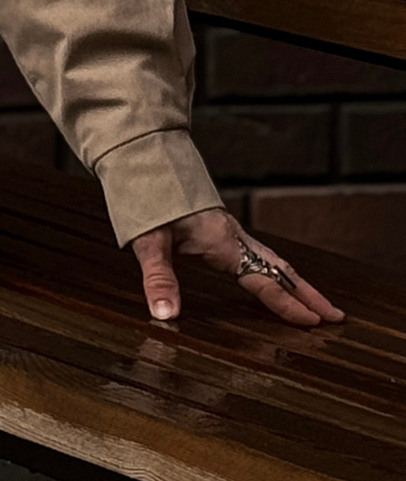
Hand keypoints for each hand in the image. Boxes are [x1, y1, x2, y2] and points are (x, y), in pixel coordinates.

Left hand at [130, 207, 341, 328]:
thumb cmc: (146, 197)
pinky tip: (276, 277)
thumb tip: (166, 315)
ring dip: (297, 283)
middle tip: (336, 316)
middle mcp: (234, 236)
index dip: (287, 303)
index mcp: (223, 242)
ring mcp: (230, 231)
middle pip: (281, 269)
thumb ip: (158, 278)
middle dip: (308, 294)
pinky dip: (277, 270)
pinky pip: (259, 252)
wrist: (143, 157)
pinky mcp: (220, 228)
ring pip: (273, 259)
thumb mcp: (147, 241)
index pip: (263, 279)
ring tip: (318, 303)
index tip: (313, 322)